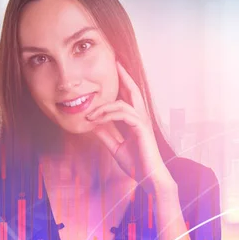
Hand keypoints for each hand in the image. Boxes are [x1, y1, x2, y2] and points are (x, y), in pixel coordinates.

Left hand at [86, 61, 174, 193]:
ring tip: (88, 114)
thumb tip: (92, 125)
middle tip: (114, 60)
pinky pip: (123, 114)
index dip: (122, 82)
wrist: (149, 179)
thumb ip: (106, 135)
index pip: (128, 97)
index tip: (113, 70)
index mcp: (136, 120)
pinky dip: (108, 114)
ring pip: (122, 102)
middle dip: (123, 75)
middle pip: (133, 90)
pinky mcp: (141, 128)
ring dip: (103, 107)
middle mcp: (141, 117)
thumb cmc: (137, 165)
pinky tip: (96, 120)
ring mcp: (142, 122)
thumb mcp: (116, 147)